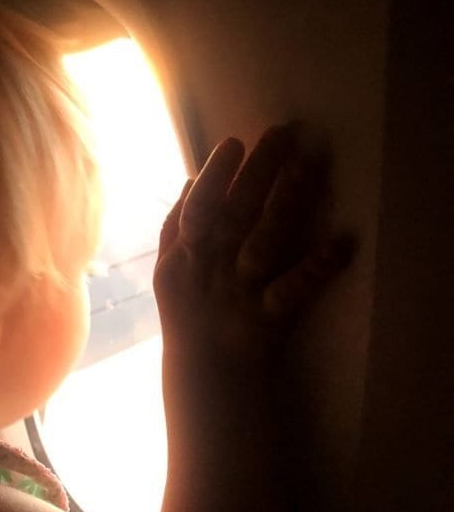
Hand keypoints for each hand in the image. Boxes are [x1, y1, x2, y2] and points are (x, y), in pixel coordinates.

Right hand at [153, 123, 350, 368]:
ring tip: (310, 167)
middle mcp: (211, 270)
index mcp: (184, 258)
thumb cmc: (189, 317)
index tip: (234, 143)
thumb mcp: (169, 273)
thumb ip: (173, 229)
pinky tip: (342, 244)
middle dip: (257, 173)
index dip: (214, 177)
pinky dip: (317, 268)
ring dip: (287, 203)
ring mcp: (240, 294)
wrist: (204, 377)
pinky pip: (293, 291)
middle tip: (282, 134)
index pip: (197, 210)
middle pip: (235, 215)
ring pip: (264, 242)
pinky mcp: (267, 319)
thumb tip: (188, 179)